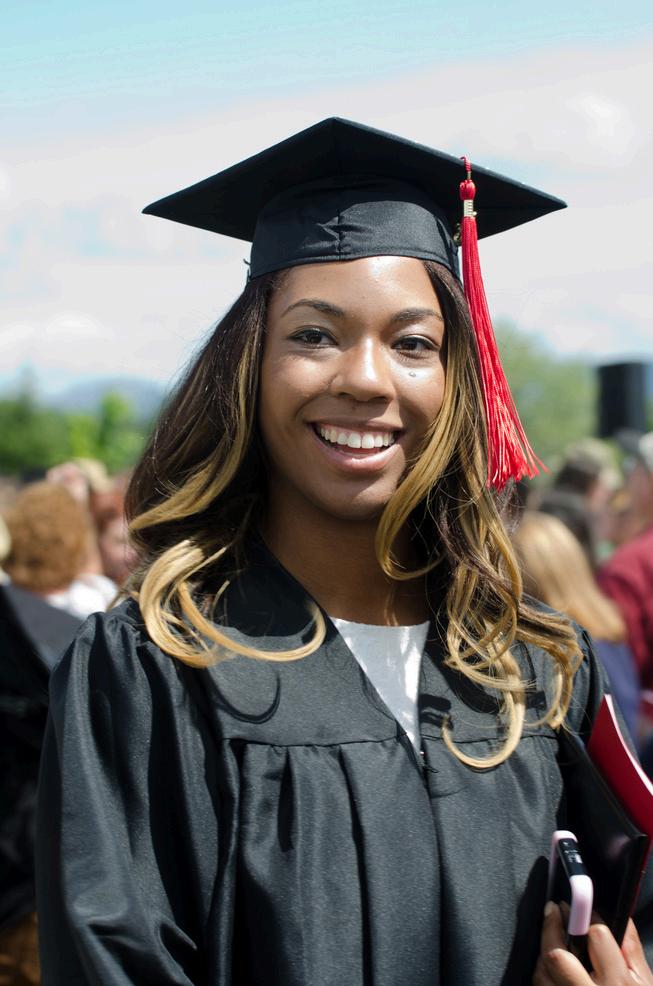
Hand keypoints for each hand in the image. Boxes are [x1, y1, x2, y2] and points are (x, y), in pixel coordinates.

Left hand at [532, 902, 652, 984]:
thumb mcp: (645, 983)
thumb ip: (631, 950)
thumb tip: (620, 916)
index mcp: (618, 985)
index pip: (597, 938)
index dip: (589, 919)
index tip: (585, 911)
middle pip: (557, 955)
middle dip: (552, 926)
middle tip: (554, 908)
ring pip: (541, 973)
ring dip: (544, 949)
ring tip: (551, 932)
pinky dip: (542, 973)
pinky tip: (548, 963)